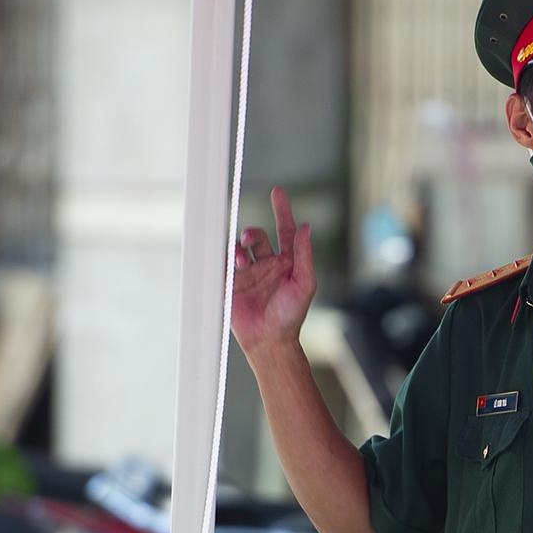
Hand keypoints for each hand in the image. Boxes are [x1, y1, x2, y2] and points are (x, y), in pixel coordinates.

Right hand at [229, 187, 316, 358]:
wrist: (269, 340)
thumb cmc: (291, 315)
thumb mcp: (304, 283)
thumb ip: (304, 254)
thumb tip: (307, 227)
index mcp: (287, 262)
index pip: (284, 230)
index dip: (281, 211)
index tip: (277, 192)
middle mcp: (267, 265)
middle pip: (257, 236)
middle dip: (252, 232)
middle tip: (249, 239)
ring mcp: (249, 274)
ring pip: (240, 247)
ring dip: (240, 247)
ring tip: (241, 260)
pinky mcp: (232, 284)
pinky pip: (225, 263)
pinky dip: (225, 257)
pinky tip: (230, 263)